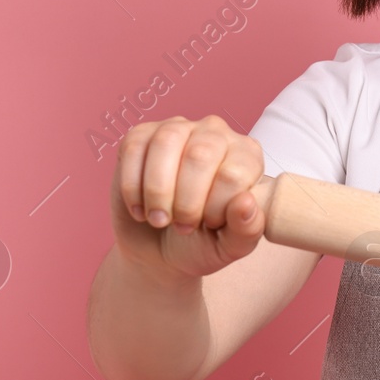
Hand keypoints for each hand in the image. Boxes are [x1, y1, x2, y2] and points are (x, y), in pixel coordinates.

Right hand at [110, 114, 267, 281]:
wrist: (159, 250)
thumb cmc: (202, 242)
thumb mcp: (230, 246)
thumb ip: (247, 229)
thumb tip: (246, 203)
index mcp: (247, 156)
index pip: (234, 174)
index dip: (216, 208)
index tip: (209, 225)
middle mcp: (217, 133)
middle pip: (201, 155)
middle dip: (186, 202)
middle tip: (182, 226)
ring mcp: (178, 129)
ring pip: (167, 143)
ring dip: (158, 191)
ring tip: (160, 219)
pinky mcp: (142, 136)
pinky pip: (133, 148)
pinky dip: (133, 187)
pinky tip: (140, 208)